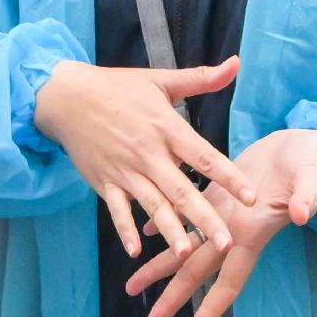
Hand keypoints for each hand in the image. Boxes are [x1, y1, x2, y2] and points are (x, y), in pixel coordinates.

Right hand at [33, 58, 258, 261]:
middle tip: (226, 243)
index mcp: (166, 127)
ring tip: (187, 253)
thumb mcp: (160, 79)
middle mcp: (147, 153)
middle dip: (204, 218)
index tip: (250, 197)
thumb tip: (236, 63)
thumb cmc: (117, 87)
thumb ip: (201, 78)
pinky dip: (124, 229)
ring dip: (170, 230)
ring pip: (152, 205)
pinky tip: (135, 251)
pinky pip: (116, 210)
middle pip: (182, 190)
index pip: (204, 157)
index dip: (228, 177)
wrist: (67, 96)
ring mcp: (124, 170)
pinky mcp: (104, 182)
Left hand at [125, 127, 316, 316]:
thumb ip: (307, 197)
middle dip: (172, 300)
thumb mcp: (313, 178)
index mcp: (253, 232)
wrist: (308, 143)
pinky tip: (143, 232)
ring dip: (158, 266)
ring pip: (184, 245)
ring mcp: (223, 213)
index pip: (230, 279)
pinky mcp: (217, 191)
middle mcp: (233, 230)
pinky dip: (163, 222)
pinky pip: (184, 212)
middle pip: (196, 272)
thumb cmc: (315, 163)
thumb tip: (303, 214)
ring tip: (131, 286)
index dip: (213, 308)